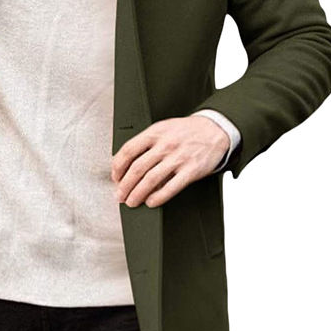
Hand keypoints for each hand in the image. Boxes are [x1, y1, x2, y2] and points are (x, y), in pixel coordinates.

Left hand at [110, 116, 229, 207]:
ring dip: (137, 194)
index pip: (128, 150)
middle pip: (137, 168)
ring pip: (151, 179)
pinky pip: (171, 187)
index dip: (118, 167)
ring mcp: (178, 158)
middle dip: (125, 185)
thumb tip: (124, 161)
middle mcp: (165, 145)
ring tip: (132, 201)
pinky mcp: (191, 170)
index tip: (115, 177)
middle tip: (120, 195)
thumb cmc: (187, 131)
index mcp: (155, 133)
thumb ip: (145, 142)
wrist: (215, 129)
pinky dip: (158, 197)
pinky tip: (151, 202)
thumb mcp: (163, 128)